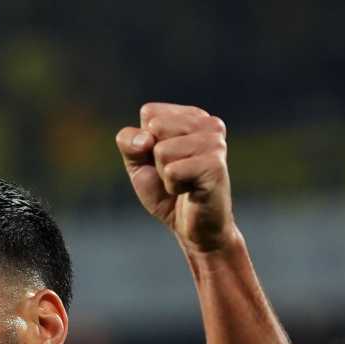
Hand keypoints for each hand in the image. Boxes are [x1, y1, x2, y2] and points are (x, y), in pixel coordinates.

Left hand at [116, 103, 237, 253]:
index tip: (165, 161)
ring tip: (184, 183)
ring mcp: (215, 143)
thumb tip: (145, 139)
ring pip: (162, 150)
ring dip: (166, 175)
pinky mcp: (215, 165)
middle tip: (175, 174)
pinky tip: (190, 191)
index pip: (149, 113)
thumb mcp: (139, 164)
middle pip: (155, 127)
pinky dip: (174, 187)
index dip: (145, 143)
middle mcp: (208, 123)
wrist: (194, 229)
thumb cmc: (168, 194)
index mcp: (191, 116)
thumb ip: (130, 143)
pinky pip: (172, 171)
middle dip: (155, 158)